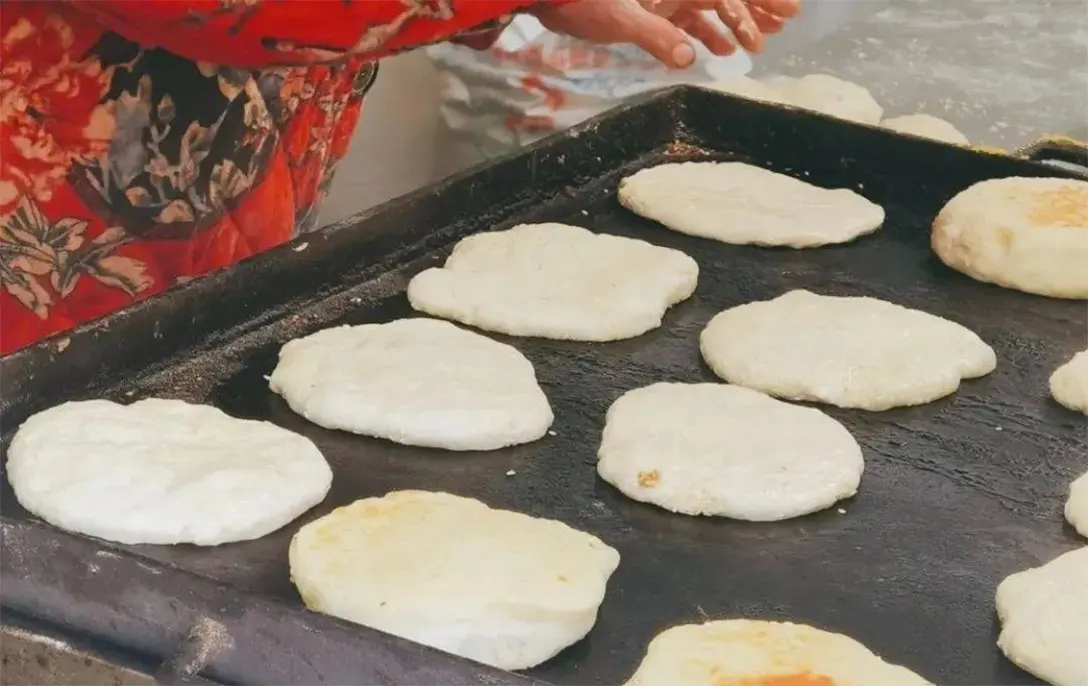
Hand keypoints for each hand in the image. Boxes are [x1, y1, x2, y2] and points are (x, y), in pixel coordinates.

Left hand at [532, 0, 800, 68]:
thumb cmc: (580, 2)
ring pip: (709, 5)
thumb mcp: (619, 18)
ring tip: (758, 44)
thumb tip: (688, 59)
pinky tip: (719, 53)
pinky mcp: (649, 9)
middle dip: (756, 5)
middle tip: (786, 21)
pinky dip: (704, 34)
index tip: (788, 10)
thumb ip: (656, 36)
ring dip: (734, 22)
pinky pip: (686, 20)